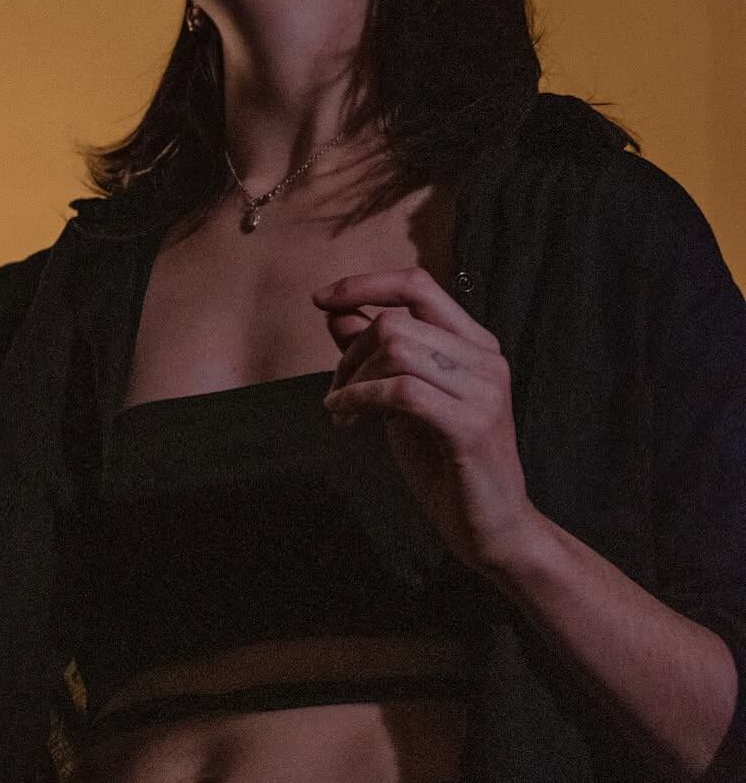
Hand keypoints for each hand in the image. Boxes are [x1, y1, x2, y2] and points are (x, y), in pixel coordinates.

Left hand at [312, 267, 538, 573]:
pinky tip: (346, 417)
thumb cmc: (446, 463)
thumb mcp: (403, 399)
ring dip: (353, 378)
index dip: (365, 285)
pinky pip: (401, 390)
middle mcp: (485, 357)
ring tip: (342, 409)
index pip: (417, 285)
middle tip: (336, 389)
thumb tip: (335, 311)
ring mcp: (483, 390)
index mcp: (474, 343)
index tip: (322, 298)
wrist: (492, 531)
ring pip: (396, 350)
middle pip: (396, 320)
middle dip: (350, 351)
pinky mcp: (471, 425)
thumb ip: (376, 354)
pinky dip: (361, 398)